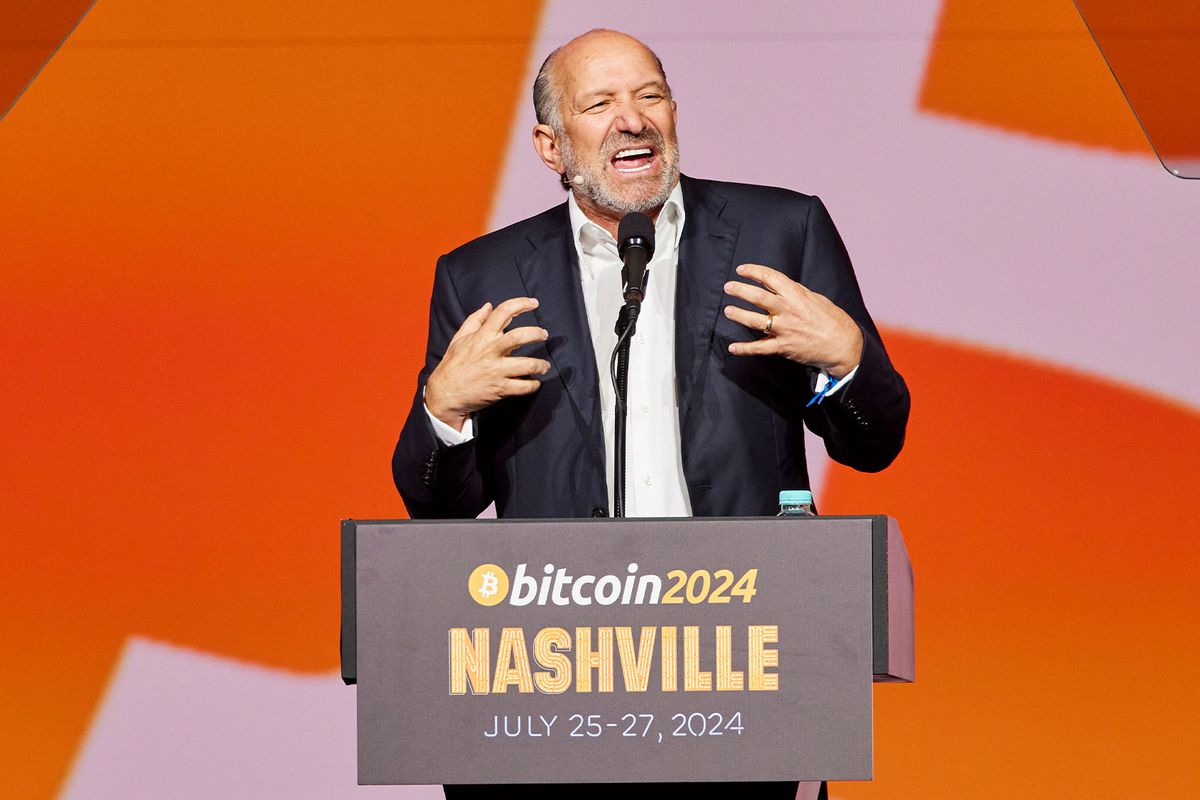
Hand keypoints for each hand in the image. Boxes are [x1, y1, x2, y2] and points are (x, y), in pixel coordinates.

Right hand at [425, 297, 550, 430]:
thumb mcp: (460, 338)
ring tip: (544, 366)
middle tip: (543, 334)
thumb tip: (488, 306)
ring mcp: (496, 371)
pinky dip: (533, 385)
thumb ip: (475, 320)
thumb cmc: (453, 364)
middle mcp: (491, 351)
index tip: (533, 303)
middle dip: (536, 334)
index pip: (503, 312)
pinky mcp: (500, 389)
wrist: (445, 393)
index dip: (521, 304)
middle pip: (519, 337)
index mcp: (482, 337)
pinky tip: (534, 382)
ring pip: (527, 365)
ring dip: (540, 365)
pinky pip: (523, 387)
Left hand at [723, 264, 862, 377]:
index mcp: (797, 295)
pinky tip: (733, 348)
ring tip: (727, 310)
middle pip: (758, 297)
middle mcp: (788, 310)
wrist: (844, 345)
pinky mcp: (783, 347)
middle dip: (740, 290)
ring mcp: (784, 329)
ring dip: (738, 315)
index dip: (753, 271)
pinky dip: (744, 349)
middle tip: (729, 287)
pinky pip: (759, 348)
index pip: (770, 278)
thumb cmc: (833, 320)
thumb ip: (797, 292)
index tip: (741, 269)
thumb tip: (781, 286)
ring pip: (754, 321)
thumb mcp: (816, 298)